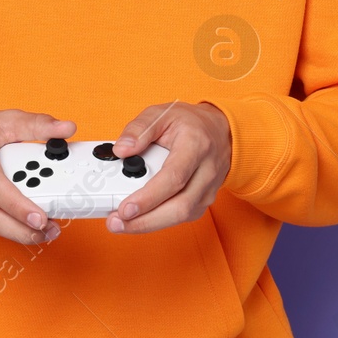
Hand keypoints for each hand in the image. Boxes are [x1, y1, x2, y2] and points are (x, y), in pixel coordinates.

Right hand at [0, 110, 75, 244]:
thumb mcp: (2, 119)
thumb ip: (36, 124)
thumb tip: (66, 128)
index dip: (17, 205)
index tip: (40, 216)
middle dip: (22, 229)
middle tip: (49, 230)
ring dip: (17, 232)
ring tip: (43, 230)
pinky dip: (3, 226)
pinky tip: (20, 223)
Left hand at [106, 101, 231, 233]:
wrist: (221, 132)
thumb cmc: (190, 123)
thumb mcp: (162, 113)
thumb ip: (139, 129)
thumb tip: (120, 150)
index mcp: (196, 145)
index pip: (174, 177)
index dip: (149, 197)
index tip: (126, 208)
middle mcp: (206, 171)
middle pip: (179, 206)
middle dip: (145, 221)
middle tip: (116, 222)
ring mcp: (208, 190)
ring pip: (180, 216)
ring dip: (148, 225)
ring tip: (121, 224)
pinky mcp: (203, 202)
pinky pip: (180, 218)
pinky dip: (157, 221)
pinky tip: (138, 219)